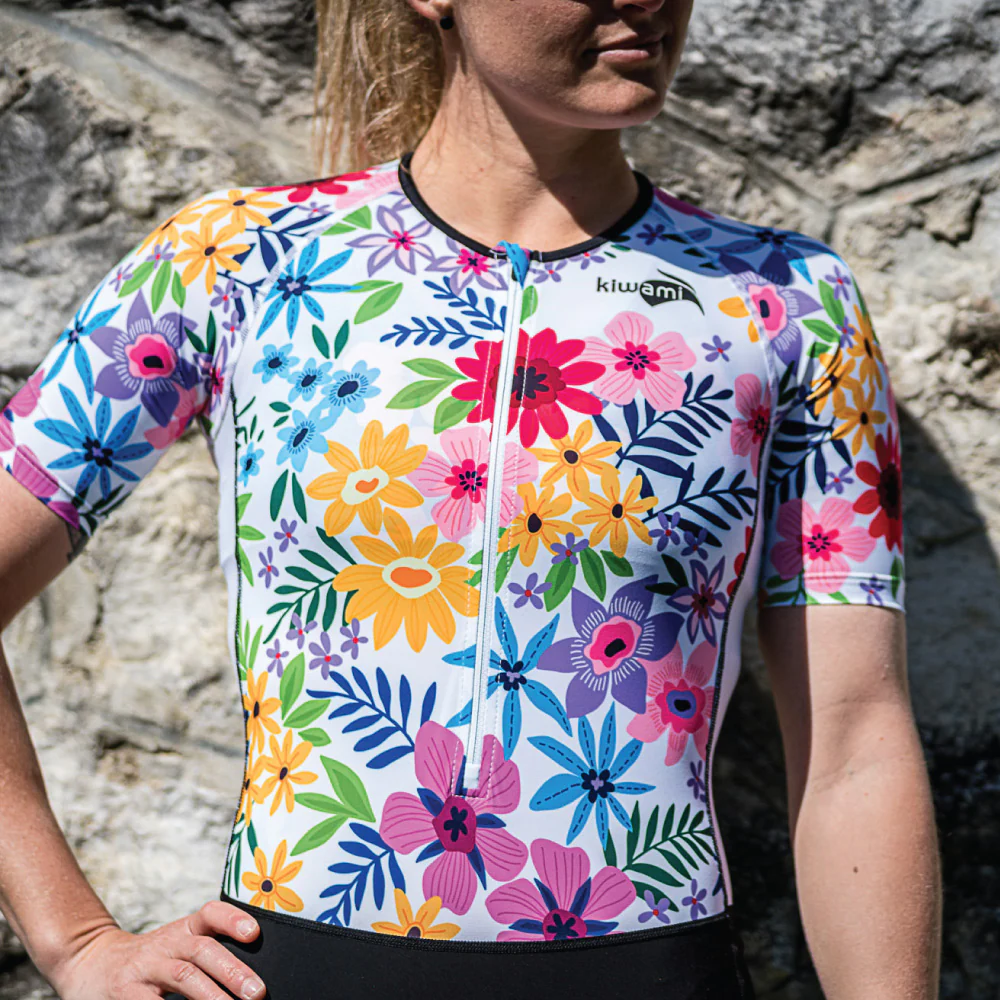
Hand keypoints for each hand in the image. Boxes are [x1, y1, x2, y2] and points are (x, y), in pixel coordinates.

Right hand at [48, 899, 265, 999]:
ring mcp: (143, 971)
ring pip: (183, 977)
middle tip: (257, 993)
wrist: (91, 965)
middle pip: (201, 950)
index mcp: (182, 931)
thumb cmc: (152, 961)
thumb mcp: (177, 946)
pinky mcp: (125, 995)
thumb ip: (208, 954)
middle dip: (232, 971)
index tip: (254, 932)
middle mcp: (164, 946)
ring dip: (211, 996)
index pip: (209, 914)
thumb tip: (252, 980)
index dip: (231, 919)